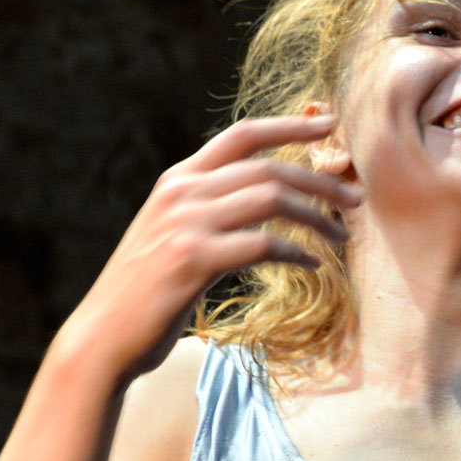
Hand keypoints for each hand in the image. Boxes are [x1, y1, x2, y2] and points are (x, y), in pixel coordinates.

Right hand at [68, 114, 359, 367]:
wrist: (104, 336)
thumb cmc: (148, 291)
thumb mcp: (172, 233)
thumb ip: (208, 208)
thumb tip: (265, 195)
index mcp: (177, 180)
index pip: (242, 135)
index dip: (290, 125)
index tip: (330, 123)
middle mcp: (181, 193)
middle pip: (268, 167)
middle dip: (321, 181)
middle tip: (355, 200)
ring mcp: (186, 224)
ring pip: (271, 200)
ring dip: (317, 217)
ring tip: (342, 237)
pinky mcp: (193, 260)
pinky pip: (263, 245)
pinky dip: (297, 253)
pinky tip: (313, 267)